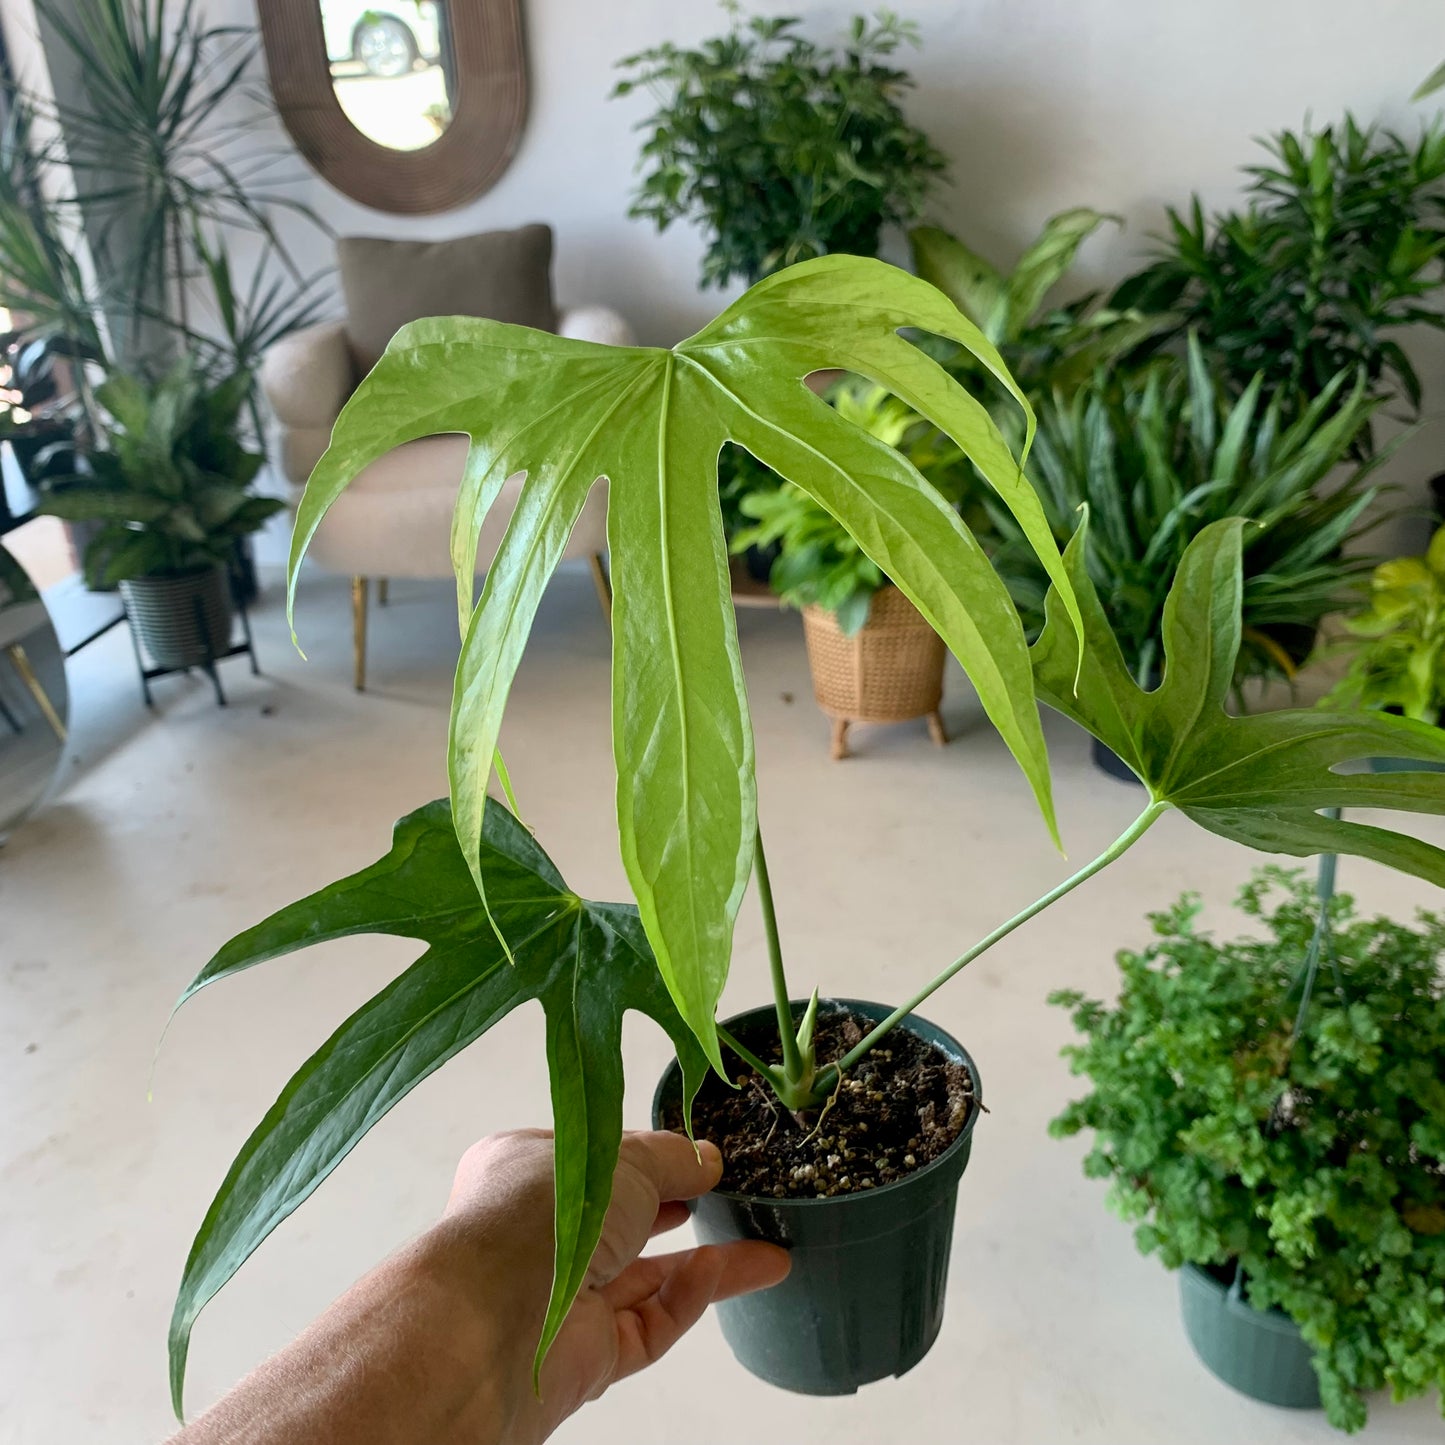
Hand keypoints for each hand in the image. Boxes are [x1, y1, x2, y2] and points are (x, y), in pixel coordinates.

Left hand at [441, 1129, 789, 1443]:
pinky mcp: (584, 1355)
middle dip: (684, 1210)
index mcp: (527, 1172)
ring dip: (708, 1263)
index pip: (598, 1161)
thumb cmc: (539, 1217)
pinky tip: (726, 1272)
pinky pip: (649, 1325)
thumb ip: (671, 1158)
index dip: (649, 1157)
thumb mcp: (621, 1159)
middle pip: (625, 1222)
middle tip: (738, 1200)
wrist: (490, 1326)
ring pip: (647, 1279)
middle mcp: (542, 1235)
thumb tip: (708, 1158)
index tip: (701, 1157)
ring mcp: (563, 1299)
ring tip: (770, 1250)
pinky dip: (688, 1299)